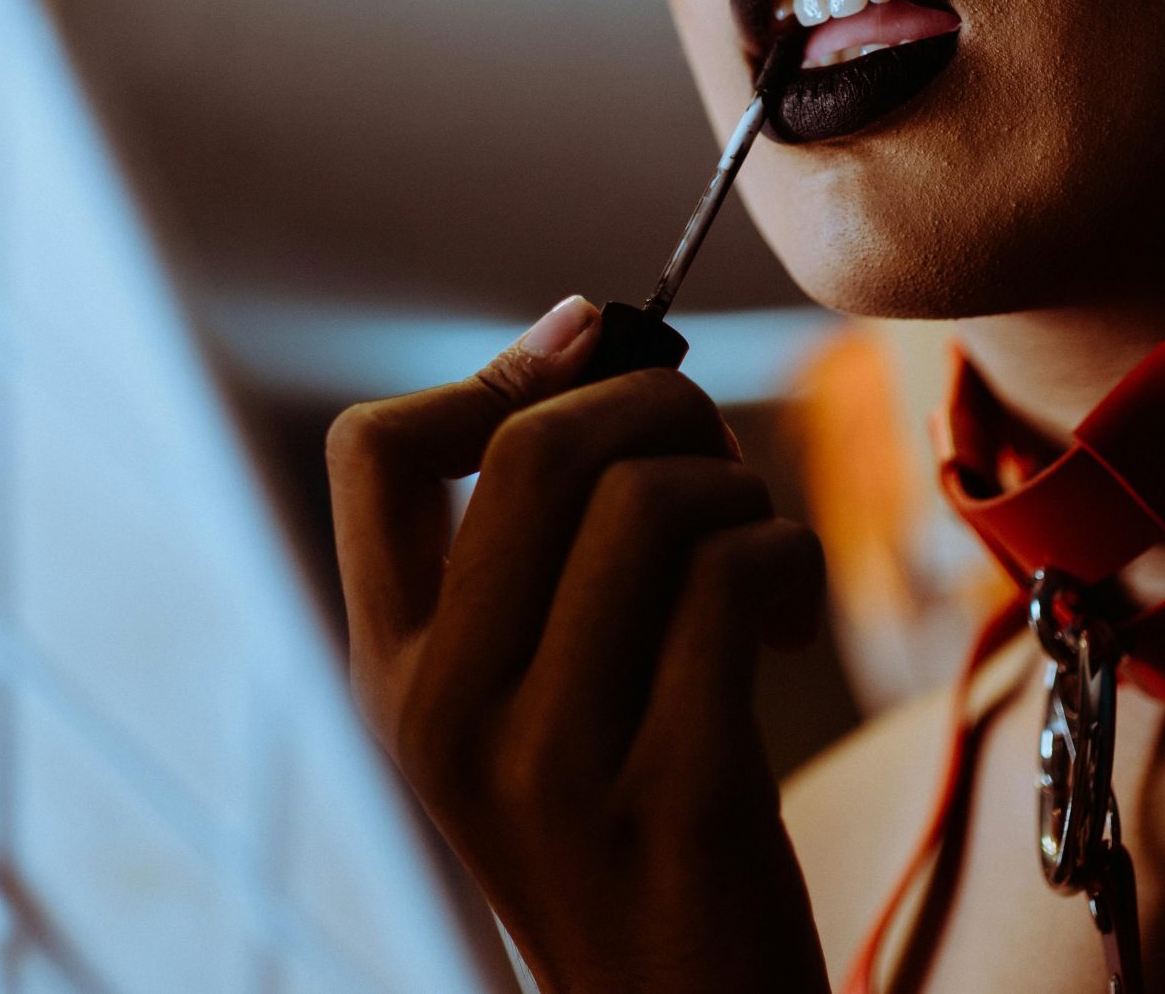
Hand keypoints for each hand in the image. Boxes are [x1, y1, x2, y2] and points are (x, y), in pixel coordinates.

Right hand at [327, 296, 832, 993]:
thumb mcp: (517, 701)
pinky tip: (792, 619)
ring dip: (738, 490)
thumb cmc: (620, 829)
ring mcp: (550, 762)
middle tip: (712, 463)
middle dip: (658, 404)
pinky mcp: (674, 796)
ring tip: (758, 559)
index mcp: (393, 675)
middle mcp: (445, 713)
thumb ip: (521, 553)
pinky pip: (734, 580)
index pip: (372, 449)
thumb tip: (575, 333)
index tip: (589, 356)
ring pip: (650, 499)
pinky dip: (790, 562)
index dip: (496, 370)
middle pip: (539, 444)